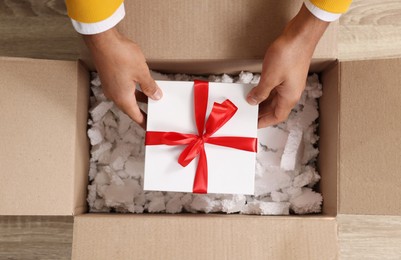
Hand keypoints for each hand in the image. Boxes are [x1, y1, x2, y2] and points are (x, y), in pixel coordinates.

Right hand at [83, 28, 161, 128]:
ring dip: (138, 98)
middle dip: (142, 110)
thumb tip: (156, 96)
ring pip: (126, 97)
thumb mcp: (142, 73)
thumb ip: (150, 87)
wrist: (102, 40)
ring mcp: (110, 86)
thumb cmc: (120, 56)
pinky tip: (140, 84)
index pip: (135, 116)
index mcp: (122, 98)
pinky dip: (132, 89)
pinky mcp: (108, 77)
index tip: (149, 127)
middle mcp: (114, 95)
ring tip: (150, 97)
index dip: (144, 122)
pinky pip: (122, 88)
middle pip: (130, 107)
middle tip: (152, 113)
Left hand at [246, 4, 328, 127]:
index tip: (253, 124)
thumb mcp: (269, 77)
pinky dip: (265, 91)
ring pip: (275, 98)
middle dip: (261, 112)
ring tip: (249, 103)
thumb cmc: (289, 55)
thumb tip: (253, 101)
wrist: (300, 35)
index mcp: (289, 97)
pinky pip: (275, 88)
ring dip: (263, 101)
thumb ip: (260, 92)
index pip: (276, 117)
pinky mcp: (287, 73)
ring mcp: (290, 82)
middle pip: (275, 108)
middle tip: (248, 114)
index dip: (264, 122)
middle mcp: (291, 92)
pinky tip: (257, 89)